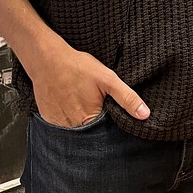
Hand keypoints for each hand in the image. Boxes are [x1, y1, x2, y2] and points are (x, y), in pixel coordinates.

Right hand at [29, 37, 149, 128]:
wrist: (47, 59)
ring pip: (75, 130)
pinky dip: (66, 117)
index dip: (109, 123)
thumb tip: (145, 114)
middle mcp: (72, 128)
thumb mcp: (107, 79)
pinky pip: (60, 125)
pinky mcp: (48, 120)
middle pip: (89, 133)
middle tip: (90, 100)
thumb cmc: (77, 67)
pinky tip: (67, 102)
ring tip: (78, 100)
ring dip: (79, 120)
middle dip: (94, 122)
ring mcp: (58, 125)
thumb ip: (126, 98)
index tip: (106, 108)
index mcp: (90, 120)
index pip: (105, 133)